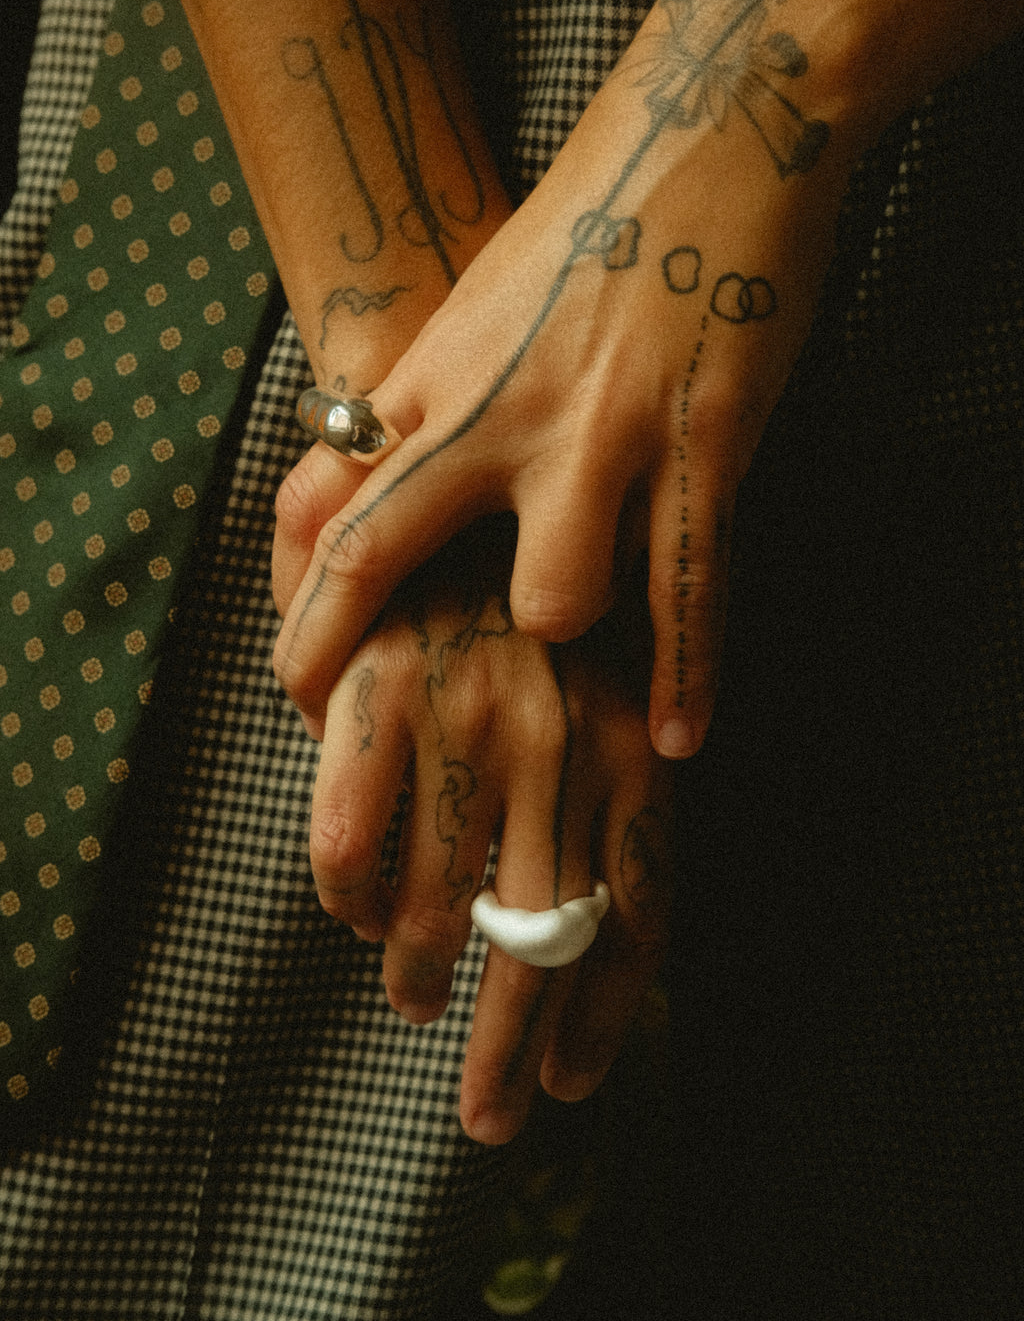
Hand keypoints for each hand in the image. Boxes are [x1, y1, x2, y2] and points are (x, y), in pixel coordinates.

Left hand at [273, 0, 853, 758]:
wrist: (719, 119)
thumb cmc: (597, 214)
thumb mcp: (479, 302)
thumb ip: (420, 398)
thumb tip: (343, 464)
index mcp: (437, 374)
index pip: (328, 510)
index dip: (304, 611)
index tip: (295, 687)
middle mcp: (498, 411)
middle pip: (390, 560)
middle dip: (369, 662)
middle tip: (363, 736)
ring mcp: (602, 430)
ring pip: (554, 602)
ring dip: (570, 633)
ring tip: (589, 644)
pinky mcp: (703, 439)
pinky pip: (688, 588)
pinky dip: (685, 675)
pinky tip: (674, 740)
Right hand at [305, 520, 672, 1143]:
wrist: (479, 480)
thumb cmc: (551, 606)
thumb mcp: (612, 695)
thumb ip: (610, 803)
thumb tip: (595, 941)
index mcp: (635, 749)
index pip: (632, 918)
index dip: (599, 1017)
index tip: (571, 1083)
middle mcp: (561, 747)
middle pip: (538, 944)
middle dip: (510, 1050)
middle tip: (492, 1118)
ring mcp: (467, 722)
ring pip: (432, 907)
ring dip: (416, 973)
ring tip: (411, 1000)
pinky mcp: (381, 691)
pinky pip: (347, 840)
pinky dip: (346, 896)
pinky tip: (352, 917)